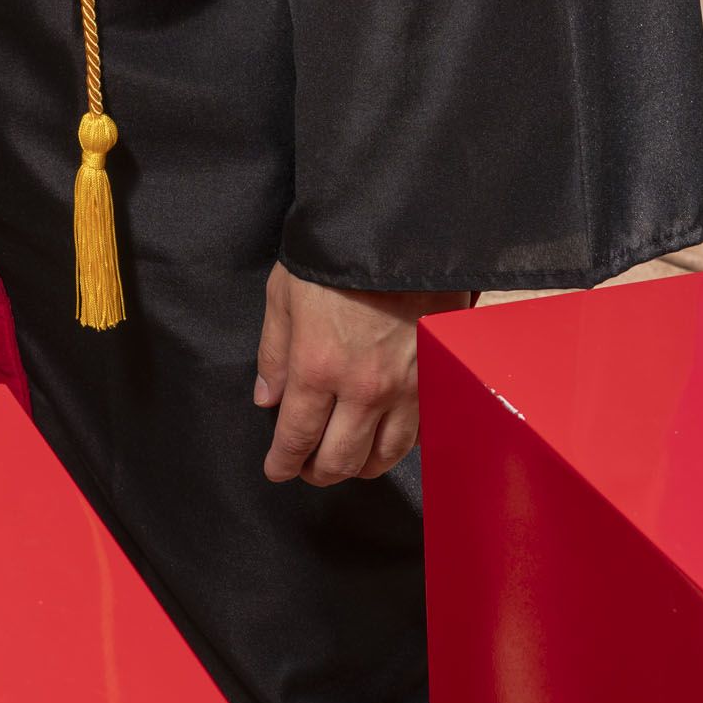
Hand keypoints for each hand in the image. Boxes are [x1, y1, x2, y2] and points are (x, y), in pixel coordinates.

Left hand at [254, 261, 469, 486]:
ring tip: (343, 462)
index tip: (276, 469)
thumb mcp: (285, 293)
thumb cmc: (336, 255)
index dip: (283, 461)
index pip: (297, 436)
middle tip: (305, 469)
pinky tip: (382, 442)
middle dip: (317, 471)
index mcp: (319, 367)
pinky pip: (415, 434)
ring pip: (382, 456)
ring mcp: (405, 388)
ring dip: (358, 467)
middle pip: (339, 459)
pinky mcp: (433, 379)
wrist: (401, 230)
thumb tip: (268, 399)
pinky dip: (395, 447)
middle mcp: (363, 389)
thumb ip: (274, 352)